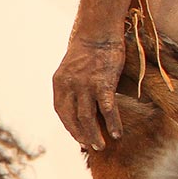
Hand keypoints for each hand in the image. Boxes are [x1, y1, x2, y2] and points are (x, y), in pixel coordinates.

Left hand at [53, 35, 125, 149]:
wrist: (99, 32)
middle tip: (91, 146)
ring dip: (94, 134)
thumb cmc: (89, 49)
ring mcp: (85, 86)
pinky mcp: (103, 83)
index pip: (61, 111)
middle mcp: (69, 86)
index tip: (77, 136)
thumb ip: (71, 86)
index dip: (69, 126)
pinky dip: (112, 124)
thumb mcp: (72, 68)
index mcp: (59, 83)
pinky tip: (117, 133)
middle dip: (81, 135)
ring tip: (101, 146)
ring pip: (87, 118)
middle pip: (73, 118)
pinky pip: (107, 110)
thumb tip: (79, 104)